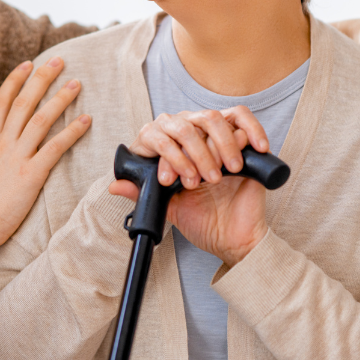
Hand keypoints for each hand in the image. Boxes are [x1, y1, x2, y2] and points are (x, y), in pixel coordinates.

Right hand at [0, 57, 90, 250]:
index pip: (1, 102)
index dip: (14, 81)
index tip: (27, 64)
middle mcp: (2, 144)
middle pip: (22, 102)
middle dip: (41, 78)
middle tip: (58, 61)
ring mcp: (16, 158)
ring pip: (39, 119)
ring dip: (60, 99)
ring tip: (76, 84)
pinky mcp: (30, 175)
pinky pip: (53, 148)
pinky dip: (71, 132)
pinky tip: (85, 121)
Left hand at [109, 107, 268, 265]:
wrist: (234, 239)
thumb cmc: (201, 222)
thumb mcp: (168, 208)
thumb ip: (143, 194)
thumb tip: (114, 184)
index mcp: (172, 152)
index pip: (159, 137)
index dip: (165, 157)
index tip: (169, 182)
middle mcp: (192, 142)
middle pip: (184, 127)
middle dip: (189, 154)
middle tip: (197, 182)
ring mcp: (217, 140)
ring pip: (211, 120)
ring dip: (214, 148)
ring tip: (216, 177)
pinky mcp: (243, 143)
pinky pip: (241, 122)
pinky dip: (244, 134)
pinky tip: (243, 158)